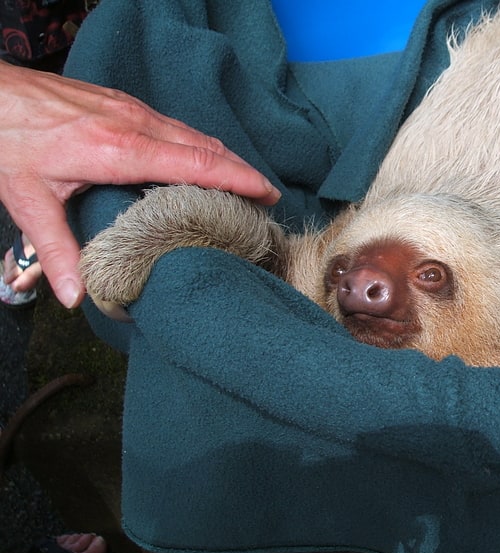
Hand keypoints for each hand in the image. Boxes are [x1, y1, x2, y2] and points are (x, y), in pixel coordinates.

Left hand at [0, 61, 280, 308]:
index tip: (267, 193)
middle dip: (242, 170)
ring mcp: (130, 109)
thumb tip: (75, 296)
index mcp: (119, 148)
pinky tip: (202, 162)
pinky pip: (175, 125)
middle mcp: (133, 123)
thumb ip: (56, 250)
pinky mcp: (122, 104)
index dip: (238, 178)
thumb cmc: (4, 136)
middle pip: (206, 146)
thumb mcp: (27, 198)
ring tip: (244, 184)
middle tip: (266, 198)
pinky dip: (200, 146)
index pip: (197, 162)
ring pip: (193, 133)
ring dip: (223, 157)